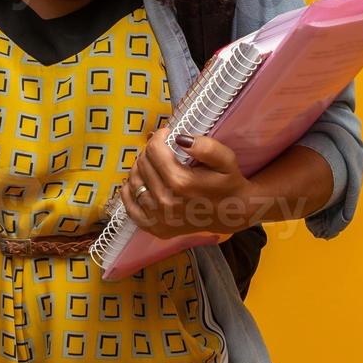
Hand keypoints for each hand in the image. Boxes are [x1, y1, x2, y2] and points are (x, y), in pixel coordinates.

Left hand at [117, 126, 254, 239]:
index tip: (166, 134)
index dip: (158, 137)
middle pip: (143, 164)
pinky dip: (130, 192)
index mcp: (181, 183)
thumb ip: (206, 147)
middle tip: (161, 148)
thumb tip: (180, 139)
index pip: (154, 150)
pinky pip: (130, 207)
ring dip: (140, 168)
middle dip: (150, 151)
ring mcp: (158, 218)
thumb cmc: (228, 183)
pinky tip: (141, 182)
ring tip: (153, 163)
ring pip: (134, 182)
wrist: (233, 213)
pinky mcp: (155, 228)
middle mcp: (166, 202)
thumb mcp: (226, 160)